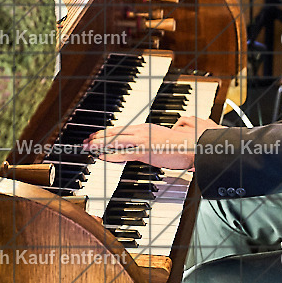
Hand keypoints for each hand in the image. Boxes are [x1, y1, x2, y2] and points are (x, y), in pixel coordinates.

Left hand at [82, 116, 220, 169]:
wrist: (195, 146)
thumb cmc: (186, 143)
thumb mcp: (170, 136)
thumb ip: (160, 135)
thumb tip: (160, 135)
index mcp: (147, 128)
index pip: (122, 129)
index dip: (108, 132)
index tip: (97, 134)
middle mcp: (142, 131)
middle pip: (115, 132)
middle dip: (98, 136)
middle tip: (86, 140)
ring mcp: (142, 139)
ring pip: (115, 140)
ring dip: (99, 144)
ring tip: (87, 146)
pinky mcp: (144, 150)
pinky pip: (122, 152)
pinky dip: (109, 153)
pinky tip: (101, 155)